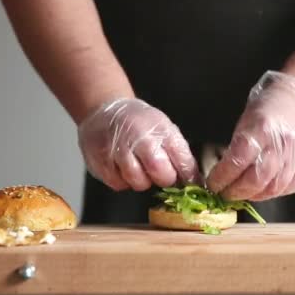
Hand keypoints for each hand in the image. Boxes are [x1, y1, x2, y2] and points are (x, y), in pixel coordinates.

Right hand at [78, 98, 199, 190]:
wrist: (104, 110)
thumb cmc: (139, 122)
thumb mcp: (164, 128)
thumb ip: (179, 153)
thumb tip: (193, 180)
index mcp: (161, 130)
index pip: (183, 161)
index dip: (188, 176)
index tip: (188, 182)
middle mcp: (141, 139)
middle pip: (161, 174)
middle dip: (163, 178)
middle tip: (157, 171)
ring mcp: (119, 150)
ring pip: (138, 183)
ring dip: (141, 181)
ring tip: (138, 167)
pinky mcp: (101, 161)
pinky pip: (118, 184)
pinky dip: (122, 180)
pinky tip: (122, 167)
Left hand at [207, 71, 294, 200]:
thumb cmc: (269, 105)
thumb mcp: (247, 119)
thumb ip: (237, 146)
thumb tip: (224, 172)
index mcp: (262, 129)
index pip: (238, 161)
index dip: (222, 177)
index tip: (212, 184)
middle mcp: (282, 146)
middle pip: (256, 180)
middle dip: (235, 191)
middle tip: (224, 193)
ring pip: (272, 188)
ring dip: (252, 195)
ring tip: (240, 194)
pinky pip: (287, 187)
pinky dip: (270, 193)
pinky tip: (260, 191)